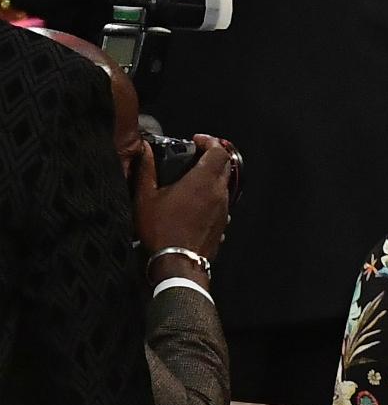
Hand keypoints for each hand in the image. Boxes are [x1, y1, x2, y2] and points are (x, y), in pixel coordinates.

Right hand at [133, 134, 230, 285]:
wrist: (177, 264)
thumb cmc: (160, 230)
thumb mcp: (145, 198)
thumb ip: (146, 170)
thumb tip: (145, 150)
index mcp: (203, 181)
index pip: (219, 151)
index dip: (210, 141)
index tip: (196, 140)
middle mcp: (219, 192)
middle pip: (225, 165)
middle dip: (212, 156)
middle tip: (195, 156)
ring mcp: (224, 209)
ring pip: (225, 184)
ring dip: (212, 177)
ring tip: (192, 179)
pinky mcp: (223, 223)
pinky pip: (222, 202)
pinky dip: (212, 195)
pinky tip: (195, 202)